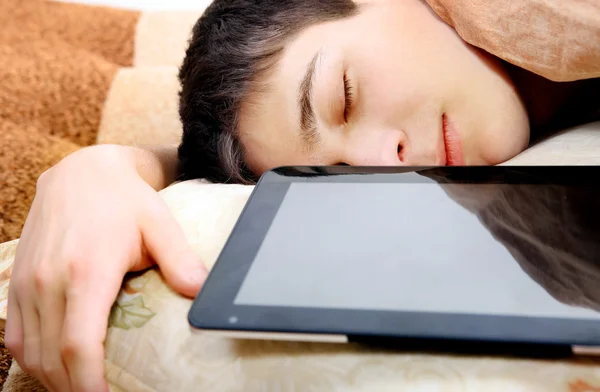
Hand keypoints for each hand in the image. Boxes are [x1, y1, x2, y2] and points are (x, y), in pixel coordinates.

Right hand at [5, 146, 206, 391]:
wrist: (82, 172)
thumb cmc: (125, 200)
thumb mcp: (160, 224)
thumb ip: (180, 260)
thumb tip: (200, 292)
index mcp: (87, 270)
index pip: (79, 345)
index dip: (89, 384)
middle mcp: (50, 279)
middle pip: (53, 358)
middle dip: (75, 389)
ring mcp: (28, 280)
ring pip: (29, 351)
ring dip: (53, 378)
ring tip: (81, 388)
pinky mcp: (17, 278)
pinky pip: (14, 333)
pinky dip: (31, 357)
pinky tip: (54, 365)